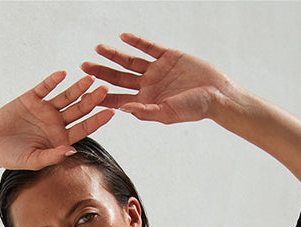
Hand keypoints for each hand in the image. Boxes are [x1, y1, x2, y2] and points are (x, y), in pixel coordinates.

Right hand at [0, 72, 113, 170]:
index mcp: (61, 138)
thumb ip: (52, 156)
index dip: (97, 120)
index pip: (84, 128)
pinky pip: (44, 87)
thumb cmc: (13, 158)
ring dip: (77, 87)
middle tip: (105, 89)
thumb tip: (71, 151)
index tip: (111, 112)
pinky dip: (52, 81)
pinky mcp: (31, 98)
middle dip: (92, 100)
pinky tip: (62, 75)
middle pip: (79, 109)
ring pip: (66, 96)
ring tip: (89, 78)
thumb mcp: (33, 160)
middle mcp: (57, 122)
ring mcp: (45, 109)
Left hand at [81, 33, 234, 123]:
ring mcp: (157, 70)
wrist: (216, 94)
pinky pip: (148, 47)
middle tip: (84, 67)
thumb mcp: (168, 113)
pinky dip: (136, 42)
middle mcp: (148, 86)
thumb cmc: (194, 109)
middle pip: (119, 78)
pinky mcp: (167, 56)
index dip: (102, 95)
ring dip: (114, 55)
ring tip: (98, 48)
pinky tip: (123, 37)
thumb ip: (145, 111)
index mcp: (146, 102)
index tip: (86, 92)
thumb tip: (123, 109)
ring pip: (130, 61)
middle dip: (102, 72)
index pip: (119, 98)